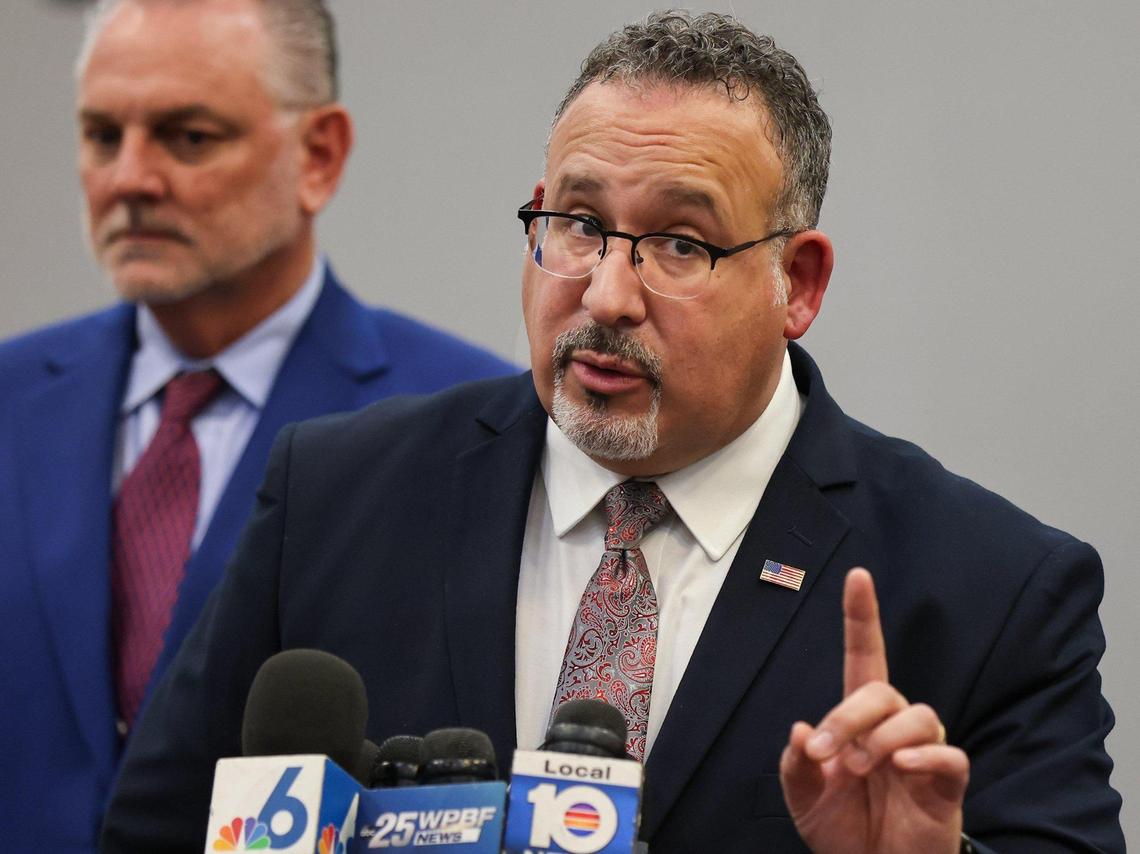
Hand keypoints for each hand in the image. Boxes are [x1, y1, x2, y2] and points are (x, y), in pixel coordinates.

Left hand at [779, 568, 969, 853]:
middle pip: (881, 691)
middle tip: (827, 753)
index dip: (862, 617)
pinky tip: (901, 766)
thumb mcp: (803, 797)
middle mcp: (892, 727)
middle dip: (847, 716)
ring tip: (859, 769)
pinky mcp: (946, 782)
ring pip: (917, 715)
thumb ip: (797, 763)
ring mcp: (922, 752)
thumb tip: (802, 728)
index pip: (864, 656)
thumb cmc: (842, 829)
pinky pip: (949, 754)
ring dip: (879, 737)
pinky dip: (924, 755)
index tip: (857, 576)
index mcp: (857, 721)